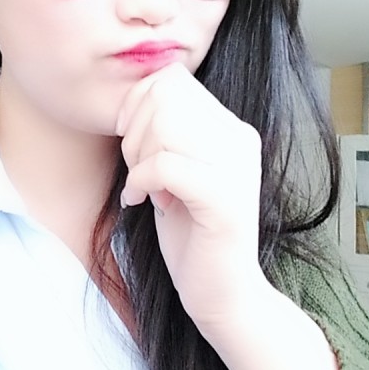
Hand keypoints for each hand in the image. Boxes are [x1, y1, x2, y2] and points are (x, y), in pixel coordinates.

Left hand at [115, 63, 268, 331]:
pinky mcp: (225, 200)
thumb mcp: (174, 169)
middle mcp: (239, 139)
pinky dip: (141, 181)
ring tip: (144, 187)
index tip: (129, 139)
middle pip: (166, 96)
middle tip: (137, 169)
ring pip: (166, 125)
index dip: (137, 102)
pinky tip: (142, 203)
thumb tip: (133, 96)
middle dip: (134, 131)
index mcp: (230, 127)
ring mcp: (237, 168)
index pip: (172, 78)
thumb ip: (164, 131)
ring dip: (138, 158)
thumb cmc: (188, 230)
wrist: (222, 291)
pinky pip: (165, 165)